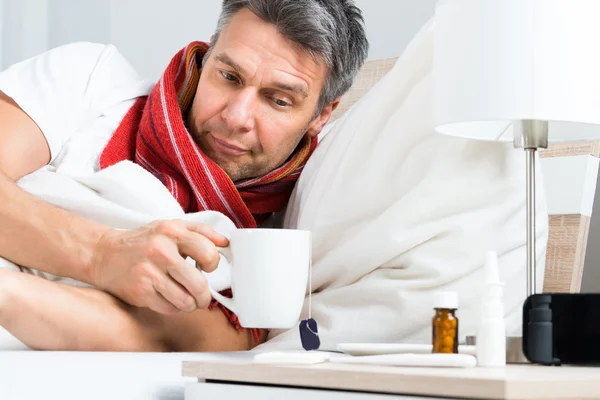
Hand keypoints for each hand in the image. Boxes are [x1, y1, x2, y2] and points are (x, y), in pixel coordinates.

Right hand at [92, 220, 228, 314]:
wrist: (104, 254)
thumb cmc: (143, 241)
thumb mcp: (171, 227)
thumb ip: (201, 232)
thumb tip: (226, 243)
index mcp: (172, 231)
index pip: (208, 252)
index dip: (213, 263)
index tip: (208, 267)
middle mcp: (160, 251)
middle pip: (199, 284)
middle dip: (205, 295)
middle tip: (202, 294)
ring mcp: (149, 273)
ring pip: (186, 301)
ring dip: (191, 304)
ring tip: (187, 297)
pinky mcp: (140, 292)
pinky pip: (170, 309)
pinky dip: (175, 308)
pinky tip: (170, 298)